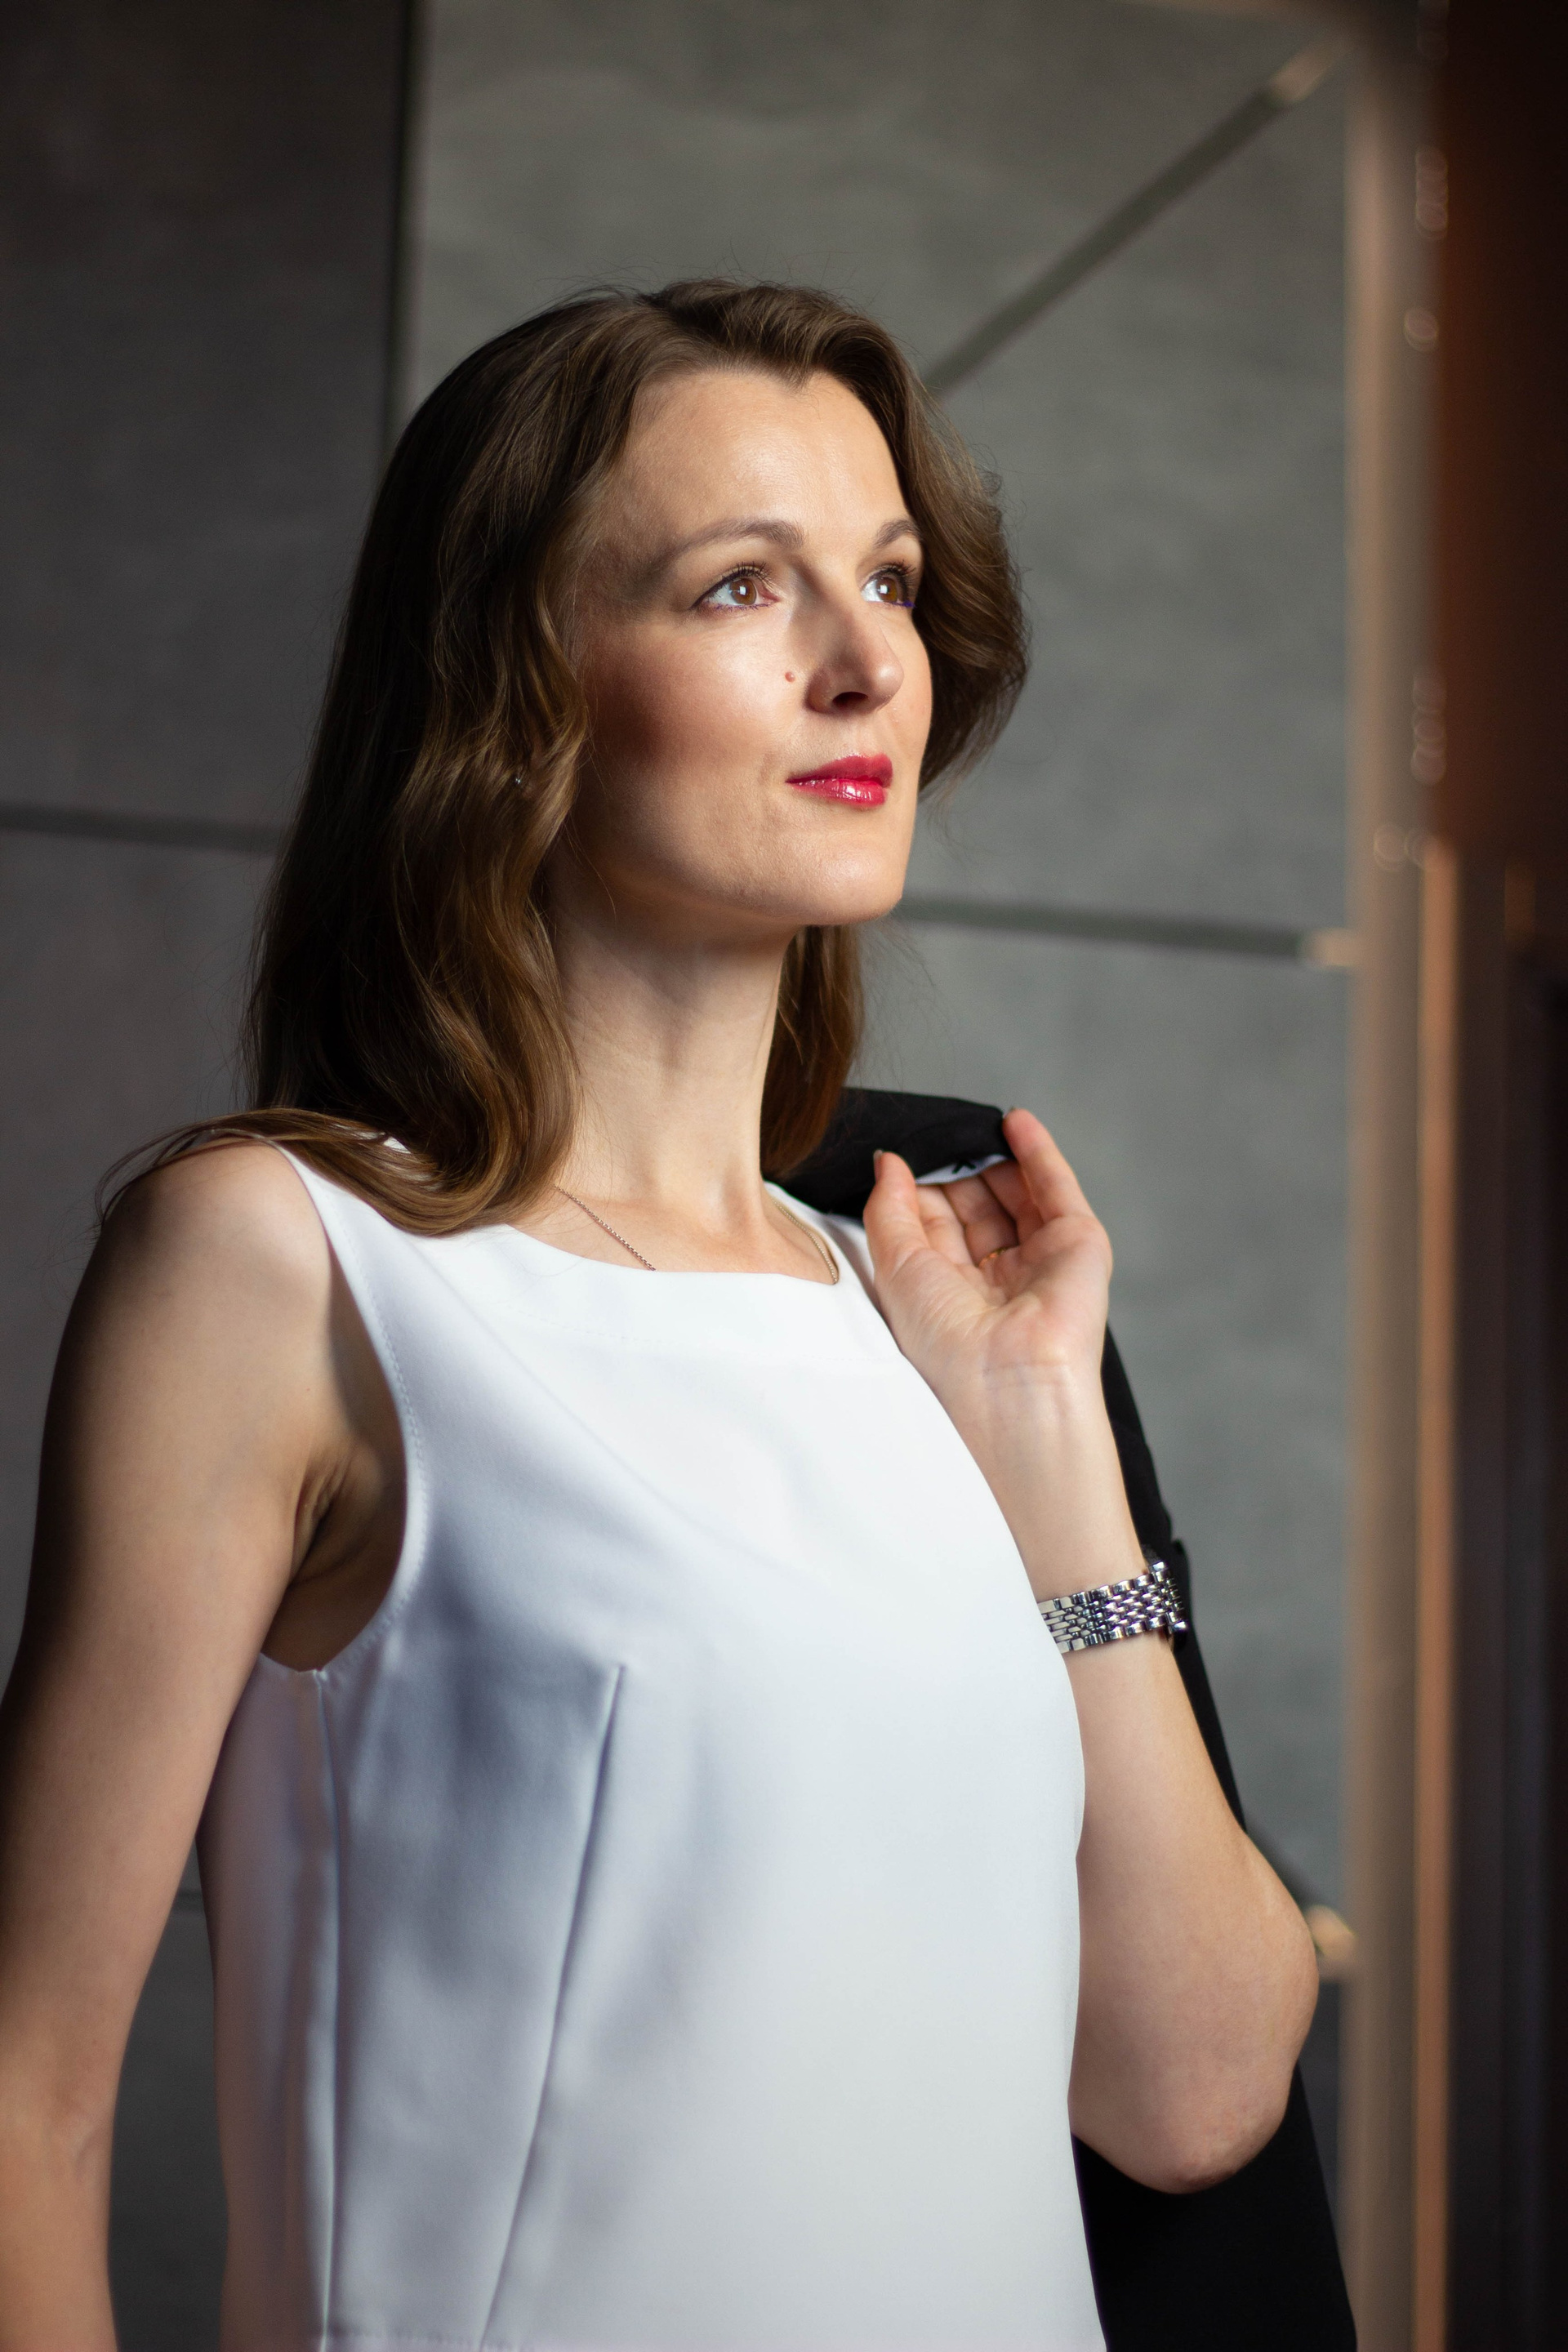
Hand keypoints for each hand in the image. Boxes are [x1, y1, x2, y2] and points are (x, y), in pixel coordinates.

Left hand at [862, 1107, 1112, 1407]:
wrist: (1009, 1379)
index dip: (917, 1188)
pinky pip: (1055, 1187)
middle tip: (935, 1133)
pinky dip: (1036, 1152)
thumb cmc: (946, 1344)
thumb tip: (887, 1162)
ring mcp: (1040, 1261)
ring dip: (993, 1157)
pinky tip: (1013, 1122)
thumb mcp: (895, 1267)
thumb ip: (888, 1209)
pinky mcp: (1077, 1244)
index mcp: (951, 1295)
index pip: (933, 1226)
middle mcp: (996, 1280)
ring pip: (1015, 1195)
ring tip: (967, 1122)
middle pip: (975, 1208)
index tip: (900, 1152)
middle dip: (955, 1170)